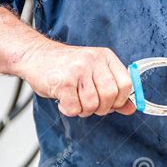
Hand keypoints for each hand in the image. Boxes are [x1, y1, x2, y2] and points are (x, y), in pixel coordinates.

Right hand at [16, 43, 134, 116]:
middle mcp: (93, 60)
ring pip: (92, 105)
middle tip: (91, 105)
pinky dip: (69, 110)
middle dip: (102, 108)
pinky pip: (75, 109)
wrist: (34, 56)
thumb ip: (115, 91)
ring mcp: (78, 70)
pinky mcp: (63, 81)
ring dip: (84, 110)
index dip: (121, 100)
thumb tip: (132, 109)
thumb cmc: (66, 67)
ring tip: (75, 100)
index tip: (111, 103)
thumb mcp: (94, 74)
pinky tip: (64, 100)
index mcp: (105, 57)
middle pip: (110, 96)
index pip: (126, 84)